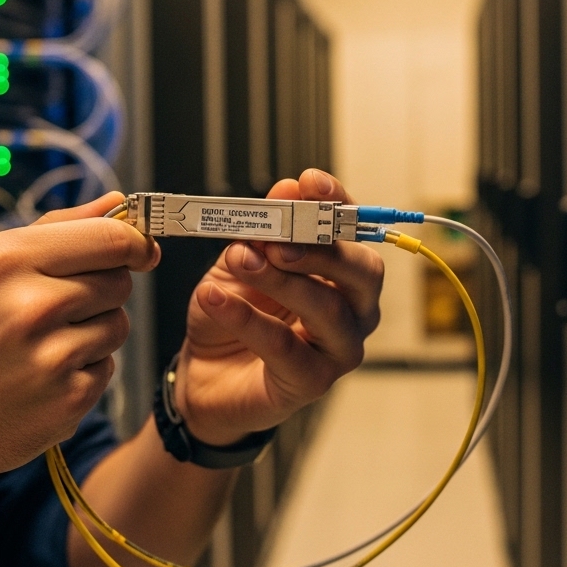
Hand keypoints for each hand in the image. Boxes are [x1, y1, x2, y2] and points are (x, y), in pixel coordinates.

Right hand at [0, 192, 158, 475]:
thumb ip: (54, 229)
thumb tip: (117, 204)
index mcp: (7, 261)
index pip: (109, 239)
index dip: (133, 242)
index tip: (138, 250)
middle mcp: (32, 307)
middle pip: (118, 281)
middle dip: (101, 288)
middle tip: (61, 305)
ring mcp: (52, 358)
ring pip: (117, 326)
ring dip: (94, 331)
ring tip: (45, 343)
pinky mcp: (67, 401)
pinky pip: (106, 369)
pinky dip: (83, 371)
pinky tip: (42, 376)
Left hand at [176, 170, 384, 445]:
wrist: (203, 372)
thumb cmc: (233, 313)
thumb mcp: (242, 258)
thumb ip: (264, 228)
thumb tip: (287, 189)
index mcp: (343, 271)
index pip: (355, 230)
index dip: (337, 203)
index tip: (310, 183)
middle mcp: (354, 309)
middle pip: (362, 272)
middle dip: (320, 248)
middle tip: (277, 238)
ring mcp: (339, 349)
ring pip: (326, 310)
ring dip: (280, 280)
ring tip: (239, 260)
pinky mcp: (312, 382)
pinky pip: (284, 347)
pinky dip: (247, 319)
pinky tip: (214, 298)